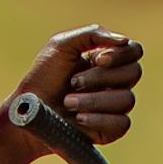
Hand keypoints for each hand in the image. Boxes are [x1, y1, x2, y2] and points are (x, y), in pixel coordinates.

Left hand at [23, 25, 145, 143]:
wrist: (28, 112)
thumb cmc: (42, 77)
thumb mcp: (61, 45)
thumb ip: (92, 34)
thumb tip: (125, 40)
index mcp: (106, 60)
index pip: (134, 51)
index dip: (121, 54)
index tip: (98, 59)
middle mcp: (114, 82)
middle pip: (133, 73)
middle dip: (100, 77)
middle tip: (73, 82)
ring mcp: (114, 106)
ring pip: (127, 99)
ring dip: (93, 100)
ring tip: (68, 102)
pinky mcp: (111, 129)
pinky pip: (122, 123)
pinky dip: (99, 119)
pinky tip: (79, 118)